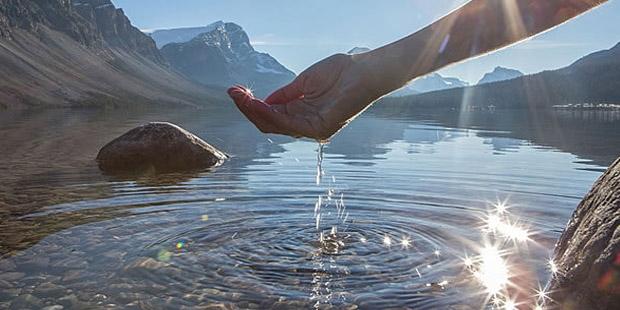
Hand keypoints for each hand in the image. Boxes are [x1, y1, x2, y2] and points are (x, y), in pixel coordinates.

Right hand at [227, 53, 378, 140]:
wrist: (364, 70)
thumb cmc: (340, 73)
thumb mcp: (303, 82)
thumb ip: (284, 95)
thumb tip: (262, 102)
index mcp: (301, 113)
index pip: (271, 115)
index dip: (252, 105)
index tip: (236, 92)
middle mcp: (305, 124)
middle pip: (269, 123)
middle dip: (249, 109)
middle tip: (233, 94)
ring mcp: (313, 128)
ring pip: (276, 125)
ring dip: (255, 112)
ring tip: (241, 98)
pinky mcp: (320, 128)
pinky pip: (289, 124)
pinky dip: (271, 114)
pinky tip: (258, 104)